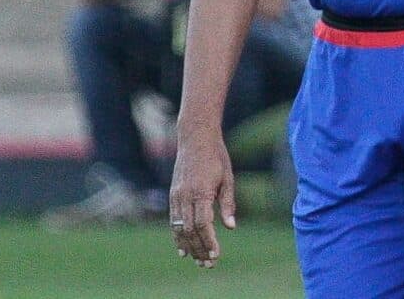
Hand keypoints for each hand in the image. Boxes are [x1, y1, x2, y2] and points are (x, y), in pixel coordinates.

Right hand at [169, 130, 235, 267]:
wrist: (195, 139)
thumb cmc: (217, 157)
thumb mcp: (228, 178)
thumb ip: (228, 203)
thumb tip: (231, 227)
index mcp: (201, 192)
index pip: (203, 224)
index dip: (208, 241)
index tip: (215, 255)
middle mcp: (185, 196)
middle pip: (189, 230)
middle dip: (199, 249)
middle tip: (208, 265)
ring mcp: (176, 196)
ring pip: (179, 228)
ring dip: (188, 247)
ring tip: (197, 261)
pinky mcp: (173, 195)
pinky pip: (173, 221)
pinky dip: (177, 237)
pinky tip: (182, 250)